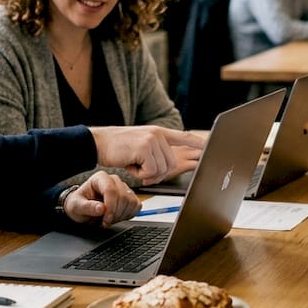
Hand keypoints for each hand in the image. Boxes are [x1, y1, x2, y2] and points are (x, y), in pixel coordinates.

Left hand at [61, 171, 140, 226]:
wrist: (83, 208)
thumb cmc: (79, 204)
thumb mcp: (76, 207)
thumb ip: (87, 207)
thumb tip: (100, 208)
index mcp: (100, 178)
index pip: (111, 190)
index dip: (110, 207)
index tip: (106, 220)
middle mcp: (114, 181)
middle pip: (123, 197)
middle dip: (115, 214)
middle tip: (105, 221)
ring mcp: (124, 188)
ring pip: (131, 202)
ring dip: (121, 215)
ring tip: (110, 219)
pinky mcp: (130, 197)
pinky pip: (136, 206)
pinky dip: (129, 215)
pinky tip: (118, 217)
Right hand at [89, 126, 205, 184]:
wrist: (97, 143)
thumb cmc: (117, 149)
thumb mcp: (139, 146)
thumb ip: (155, 152)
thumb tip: (165, 167)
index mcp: (158, 132)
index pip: (183, 136)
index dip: (197, 143)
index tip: (210, 147)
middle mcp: (158, 134)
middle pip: (171, 164)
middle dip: (157, 173)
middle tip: (140, 170)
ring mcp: (152, 140)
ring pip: (161, 169)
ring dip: (146, 174)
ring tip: (133, 164)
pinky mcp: (144, 148)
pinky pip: (151, 171)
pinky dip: (140, 174)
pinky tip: (130, 165)